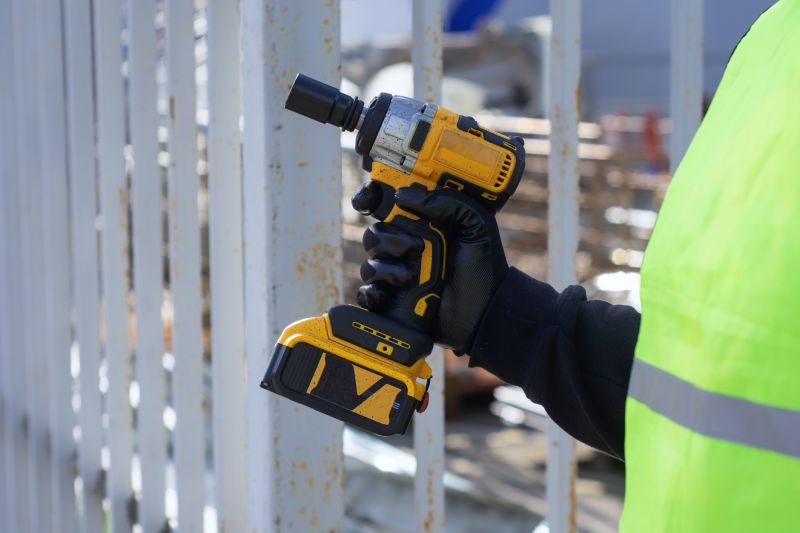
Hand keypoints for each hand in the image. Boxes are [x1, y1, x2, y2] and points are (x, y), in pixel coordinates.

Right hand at [352, 183, 508, 353]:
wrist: (484, 312)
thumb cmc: (483, 268)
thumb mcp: (475, 225)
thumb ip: (448, 202)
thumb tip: (404, 196)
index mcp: (423, 225)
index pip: (388, 205)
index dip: (372, 198)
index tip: (370, 200)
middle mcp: (406, 246)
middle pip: (374, 234)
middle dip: (388, 239)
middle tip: (416, 247)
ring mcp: (398, 274)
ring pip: (370, 263)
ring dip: (386, 269)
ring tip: (411, 277)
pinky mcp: (393, 300)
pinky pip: (367, 293)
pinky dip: (371, 293)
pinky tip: (385, 294)